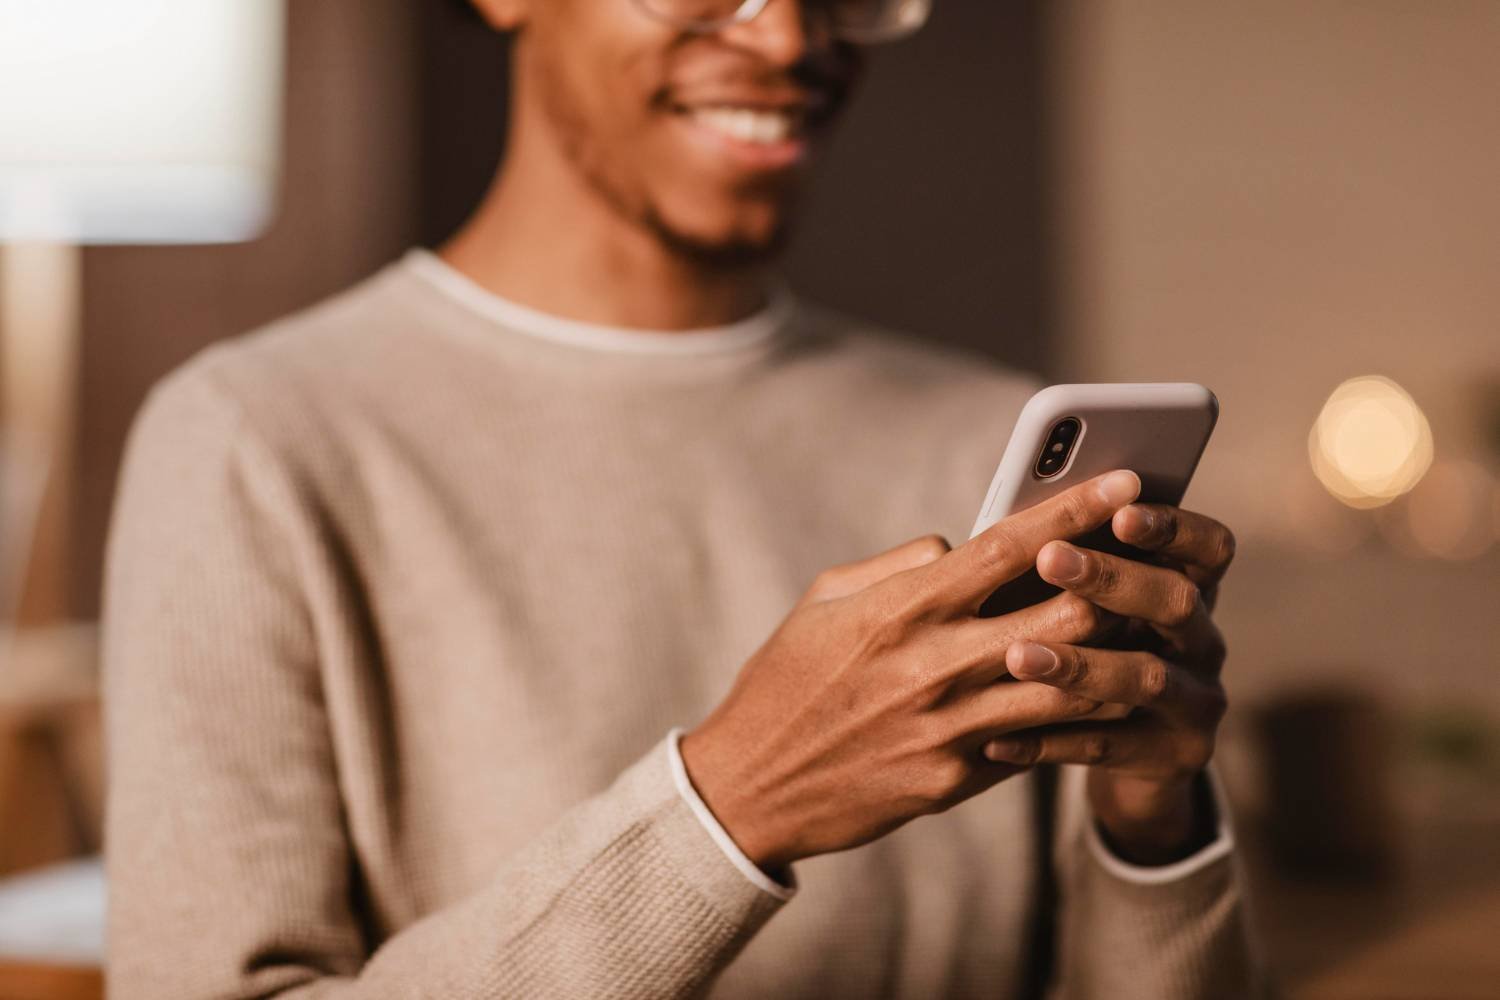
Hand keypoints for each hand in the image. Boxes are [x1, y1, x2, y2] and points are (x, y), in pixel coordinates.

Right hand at [680, 470, 1143, 872]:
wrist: (750, 787)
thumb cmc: (785, 680)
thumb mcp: (824, 600)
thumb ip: (900, 565)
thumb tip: (961, 545)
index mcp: (903, 607)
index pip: (1010, 545)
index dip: (1077, 509)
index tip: (1129, 482)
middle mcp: (936, 664)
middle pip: (1066, 611)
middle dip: (1118, 582)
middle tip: (1150, 562)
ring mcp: (951, 728)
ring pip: (1072, 683)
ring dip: (1115, 653)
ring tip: (1147, 631)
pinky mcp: (956, 779)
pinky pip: (1037, 740)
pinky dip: (1073, 713)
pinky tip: (1101, 695)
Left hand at [981, 503, 1236, 863]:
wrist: (1132, 759)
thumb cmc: (1094, 651)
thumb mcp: (1093, 606)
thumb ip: (1069, 567)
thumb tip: (1010, 518)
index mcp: (1190, 589)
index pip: (1208, 547)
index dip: (1172, 527)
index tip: (1120, 511)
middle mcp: (1204, 642)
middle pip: (1178, 601)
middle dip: (1114, 578)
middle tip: (1050, 559)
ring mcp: (1196, 702)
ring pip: (1146, 678)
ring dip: (1080, 663)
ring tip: (1017, 655)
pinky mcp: (1174, 757)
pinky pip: (1108, 747)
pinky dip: (1049, 741)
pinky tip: (995, 740)